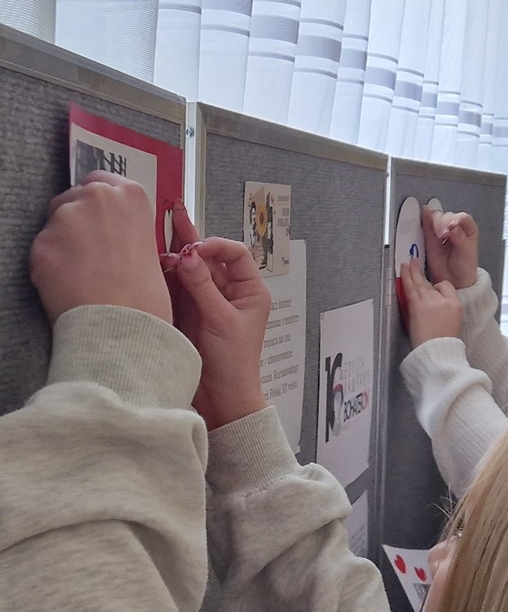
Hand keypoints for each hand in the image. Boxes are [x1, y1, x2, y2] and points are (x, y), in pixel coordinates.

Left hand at [30, 173, 170, 324]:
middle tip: (93, 255)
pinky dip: (51, 266)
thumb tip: (107, 228)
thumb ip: (125, 226)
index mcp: (130, 195)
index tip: (99, 220)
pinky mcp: (42, 244)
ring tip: (84, 275)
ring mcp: (66, 219)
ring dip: (62, 244)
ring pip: (54, 224)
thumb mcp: (151, 249)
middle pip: (72, 198)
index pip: (100, 181)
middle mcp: (97, 198)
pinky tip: (70, 284)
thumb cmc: (145, 299)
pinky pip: (42, 250)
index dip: (98, 205)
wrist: (123, 330)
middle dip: (77, 222)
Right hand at [170, 206, 270, 429]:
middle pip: (209, 258)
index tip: (196, 249)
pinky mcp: (187, 312)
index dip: (216, 246)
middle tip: (171, 212)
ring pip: (190, 269)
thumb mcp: (221, 320)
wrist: (221, 399)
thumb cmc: (234, 363)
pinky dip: (166, 275)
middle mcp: (228, 292)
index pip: (235, 254)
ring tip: (157, 240)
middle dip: (190, 241)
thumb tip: (188, 255)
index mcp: (249, 291)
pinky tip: (153, 262)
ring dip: (175, 257)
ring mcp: (206, 301)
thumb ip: (203, 287)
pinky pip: (176, 286)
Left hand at [402, 258, 461, 344]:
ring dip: (412, 271)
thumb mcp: (453, 324)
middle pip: (432, 282)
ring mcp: (430, 301)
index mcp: (456, 305)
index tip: (430, 287)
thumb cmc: (442, 344)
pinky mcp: (418, 305)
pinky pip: (411, 287)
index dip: (437, 286)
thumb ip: (445, 309)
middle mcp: (444, 300)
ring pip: (420, 282)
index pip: (446, 286)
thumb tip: (433, 302)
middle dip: (421, 272)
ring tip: (408, 263)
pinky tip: (404, 270)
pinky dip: (406, 277)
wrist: (437, 353)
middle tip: (415, 263)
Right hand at [421, 208, 478, 289]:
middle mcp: (455, 227)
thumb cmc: (465, 267)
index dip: (456, 219)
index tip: (451, 227)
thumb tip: (452, 225)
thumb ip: (460, 238)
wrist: (454, 281)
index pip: (462, 217)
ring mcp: (442, 231)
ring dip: (434, 221)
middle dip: (443, 222)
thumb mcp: (467, 252)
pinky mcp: (430, 237)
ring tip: (437, 234)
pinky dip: (424, 219)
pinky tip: (423, 213)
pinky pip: (426, 225)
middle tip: (443, 234)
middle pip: (447, 216)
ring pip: (436, 219)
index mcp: (468, 229)